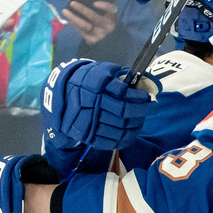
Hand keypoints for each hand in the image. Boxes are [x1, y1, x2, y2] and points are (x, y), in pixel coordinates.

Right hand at [41, 59, 158, 151]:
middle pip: (125, 115)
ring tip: (141, 120)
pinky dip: (126, 139)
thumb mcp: (104, 71)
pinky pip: (112, 142)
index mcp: (97, 87)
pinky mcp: (88, 136)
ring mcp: (90, 122)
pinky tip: (132, 132)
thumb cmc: (88, 80)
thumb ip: (124, 75)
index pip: (124, 97)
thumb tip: (148, 81)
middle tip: (151, 108)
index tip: (151, 99)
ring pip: (121, 130)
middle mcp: (93, 105)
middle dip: (143, 112)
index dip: (141, 99)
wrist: (62, 94)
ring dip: (136, 126)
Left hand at [62, 0, 117, 44]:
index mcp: (112, 16)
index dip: (104, 6)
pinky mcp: (92, 40)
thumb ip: (99, 7)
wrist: (105, 39)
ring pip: (85, 25)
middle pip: (95, 17)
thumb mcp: (106, 15)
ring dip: (74, 18)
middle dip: (83, 9)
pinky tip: (68, 18)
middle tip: (72, 3)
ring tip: (65, 11)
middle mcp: (107, 26)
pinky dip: (74, 24)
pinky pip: (81, 31)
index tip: (94, 3)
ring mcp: (99, 34)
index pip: (112, 9)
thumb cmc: (103, 21)